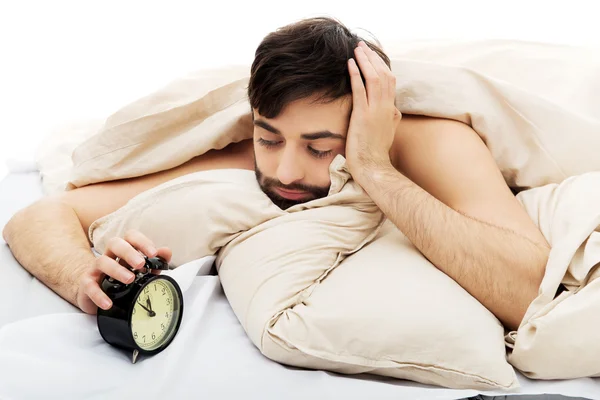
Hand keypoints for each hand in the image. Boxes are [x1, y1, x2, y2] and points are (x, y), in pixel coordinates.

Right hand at [76, 229, 171, 314]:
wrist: (93, 291)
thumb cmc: (119, 278)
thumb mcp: (141, 271)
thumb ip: (154, 262)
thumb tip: (166, 252)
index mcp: (123, 250)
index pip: (130, 236)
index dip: (142, 241)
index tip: (153, 253)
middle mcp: (109, 255)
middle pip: (115, 243)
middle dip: (129, 252)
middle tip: (141, 264)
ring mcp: (96, 269)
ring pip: (102, 261)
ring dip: (117, 270)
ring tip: (130, 279)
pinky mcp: (86, 284)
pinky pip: (90, 286)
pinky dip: (99, 295)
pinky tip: (109, 302)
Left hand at [345, 41, 400, 180]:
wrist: (373, 168)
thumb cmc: (377, 154)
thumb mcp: (389, 133)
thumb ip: (392, 119)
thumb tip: (395, 112)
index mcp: (391, 110)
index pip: (390, 81)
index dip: (381, 66)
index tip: (372, 56)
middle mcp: (386, 107)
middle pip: (384, 75)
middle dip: (373, 58)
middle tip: (363, 46)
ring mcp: (375, 111)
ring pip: (374, 78)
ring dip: (365, 61)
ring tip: (357, 49)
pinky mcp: (363, 116)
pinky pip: (360, 90)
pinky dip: (356, 74)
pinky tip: (350, 63)